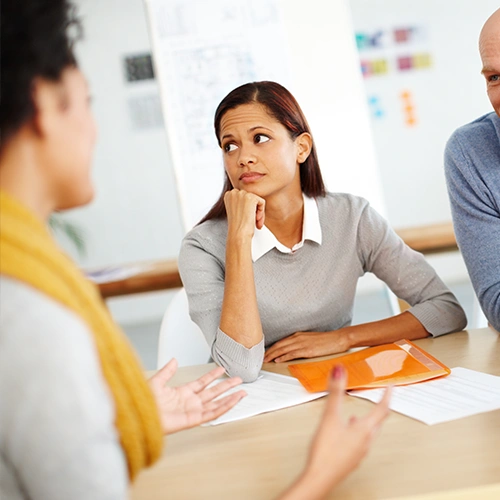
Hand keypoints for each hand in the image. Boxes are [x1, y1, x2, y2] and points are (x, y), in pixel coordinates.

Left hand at [148, 359, 245, 433]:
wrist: (140, 416)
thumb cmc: (144, 403)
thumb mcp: (156, 382)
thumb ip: (167, 371)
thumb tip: (174, 360)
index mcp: (181, 393)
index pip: (202, 383)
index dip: (212, 375)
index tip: (221, 369)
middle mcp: (189, 402)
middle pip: (213, 393)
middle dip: (226, 386)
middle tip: (238, 380)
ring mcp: (192, 411)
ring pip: (216, 403)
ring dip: (230, 398)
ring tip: (242, 392)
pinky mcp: (193, 420)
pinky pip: (212, 413)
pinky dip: (224, 407)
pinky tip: (232, 401)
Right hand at [224, 188, 265, 237]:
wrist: (238, 234)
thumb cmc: (237, 227)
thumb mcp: (236, 211)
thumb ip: (240, 202)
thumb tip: (248, 200)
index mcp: (228, 195)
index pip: (243, 197)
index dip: (247, 209)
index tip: (246, 218)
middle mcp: (233, 193)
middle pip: (250, 197)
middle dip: (253, 210)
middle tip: (253, 221)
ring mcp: (242, 194)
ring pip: (256, 200)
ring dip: (258, 212)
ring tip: (255, 222)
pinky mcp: (251, 197)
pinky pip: (262, 202)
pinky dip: (261, 212)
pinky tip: (256, 219)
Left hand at [264, 330, 349, 362]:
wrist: (338, 338)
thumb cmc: (327, 340)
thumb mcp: (310, 340)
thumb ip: (301, 343)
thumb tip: (293, 351)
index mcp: (298, 335)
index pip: (281, 342)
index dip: (272, 348)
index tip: (265, 353)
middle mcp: (298, 338)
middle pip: (279, 345)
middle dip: (269, 351)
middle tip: (261, 358)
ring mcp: (302, 343)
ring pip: (283, 349)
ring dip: (273, 355)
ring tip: (266, 360)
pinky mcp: (307, 350)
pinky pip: (292, 353)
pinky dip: (283, 356)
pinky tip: (278, 360)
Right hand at [280, 365, 390, 498]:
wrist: (320, 478)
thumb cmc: (327, 451)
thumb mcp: (330, 416)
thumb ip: (335, 392)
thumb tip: (339, 371)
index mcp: (364, 429)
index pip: (382, 409)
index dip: (386, 395)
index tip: (390, 387)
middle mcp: (365, 441)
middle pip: (378, 422)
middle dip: (379, 409)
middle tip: (380, 400)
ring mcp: (359, 452)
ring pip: (368, 433)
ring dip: (366, 422)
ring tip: (358, 416)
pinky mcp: (350, 459)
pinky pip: (359, 442)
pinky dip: (355, 433)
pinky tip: (344, 434)